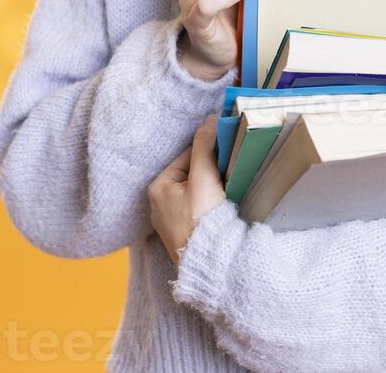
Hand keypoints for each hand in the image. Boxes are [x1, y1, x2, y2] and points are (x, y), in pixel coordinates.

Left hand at [147, 114, 225, 264]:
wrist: (211, 266)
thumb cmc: (203, 220)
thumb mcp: (204, 177)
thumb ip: (205, 146)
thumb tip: (210, 119)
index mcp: (157, 187)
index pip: (188, 157)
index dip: (210, 156)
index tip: (227, 159)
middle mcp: (158, 205)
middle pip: (192, 175)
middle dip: (211, 174)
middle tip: (228, 178)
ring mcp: (170, 223)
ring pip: (196, 193)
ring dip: (212, 190)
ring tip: (226, 196)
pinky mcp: (183, 236)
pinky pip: (197, 211)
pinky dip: (210, 207)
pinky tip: (222, 211)